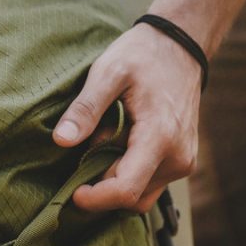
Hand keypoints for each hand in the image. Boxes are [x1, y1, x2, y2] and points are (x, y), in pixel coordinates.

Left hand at [53, 21, 203, 212]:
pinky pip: (151, 184)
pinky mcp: (183, 162)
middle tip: (88, 149)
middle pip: (131, 196)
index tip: (73, 192)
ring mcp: (184, 162)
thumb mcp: (108, 72)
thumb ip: (86, 108)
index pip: (126, 189)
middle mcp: (178, 157)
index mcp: (161, 136)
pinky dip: (129, 174)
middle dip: (103, 185)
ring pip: (141, 194)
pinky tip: (120, 145)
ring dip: (115, 180)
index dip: (95, 199)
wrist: (180, 47)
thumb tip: (62, 140)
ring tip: (105, 142)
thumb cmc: (143, 55)